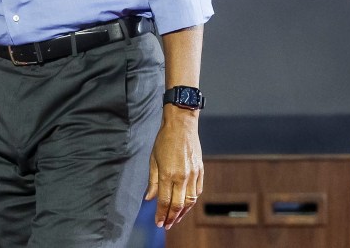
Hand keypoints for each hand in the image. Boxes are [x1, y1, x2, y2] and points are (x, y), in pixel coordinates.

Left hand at [144, 107, 203, 229]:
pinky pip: (197, 191)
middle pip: (178, 205)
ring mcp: (193, 174)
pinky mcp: (200, 171)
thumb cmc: (164, 140)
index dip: (161, 214)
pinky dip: (192, 201)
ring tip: (175, 219)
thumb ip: (152, 181)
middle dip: (171, 218)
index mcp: (167, 174)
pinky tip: (186, 205)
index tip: (158, 223)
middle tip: (166, 225)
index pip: (165, 201)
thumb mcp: (153, 159)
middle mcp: (182, 177)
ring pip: (190, 201)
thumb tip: (149, 197)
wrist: (181, 125)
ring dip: (183, 213)